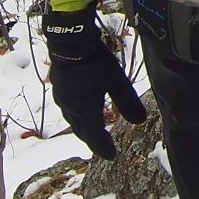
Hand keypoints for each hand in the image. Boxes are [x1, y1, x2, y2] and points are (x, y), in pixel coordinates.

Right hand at [41, 7, 146, 159]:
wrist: (69, 43)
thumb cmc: (95, 62)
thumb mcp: (116, 81)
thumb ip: (127, 102)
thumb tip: (140, 121)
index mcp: (86, 111)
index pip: (95, 137)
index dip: (104, 148)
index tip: (112, 156)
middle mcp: (71, 109)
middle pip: (82, 131)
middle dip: (93, 140)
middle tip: (103, 145)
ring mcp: (62, 99)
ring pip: (73, 120)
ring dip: (84, 127)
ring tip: (92, 129)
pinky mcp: (58, 89)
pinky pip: (68, 109)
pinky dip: (77, 115)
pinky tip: (80, 108)